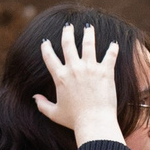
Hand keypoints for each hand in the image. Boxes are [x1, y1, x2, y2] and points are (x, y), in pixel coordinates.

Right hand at [35, 23, 124, 142]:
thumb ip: (42, 105)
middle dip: (67, 32)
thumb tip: (34, 98)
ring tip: (89, 27)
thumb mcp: (54, 113)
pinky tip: (114, 43)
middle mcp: (74, 69)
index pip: (49, 57)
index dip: (46, 47)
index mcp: (60, 77)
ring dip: (88, 34)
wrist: (94, 122)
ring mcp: (90, 68)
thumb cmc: (74, 120)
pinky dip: (113, 48)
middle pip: (68, 44)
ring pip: (88, 44)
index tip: (45, 41)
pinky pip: (110, 55)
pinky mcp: (105, 71)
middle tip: (68, 26)